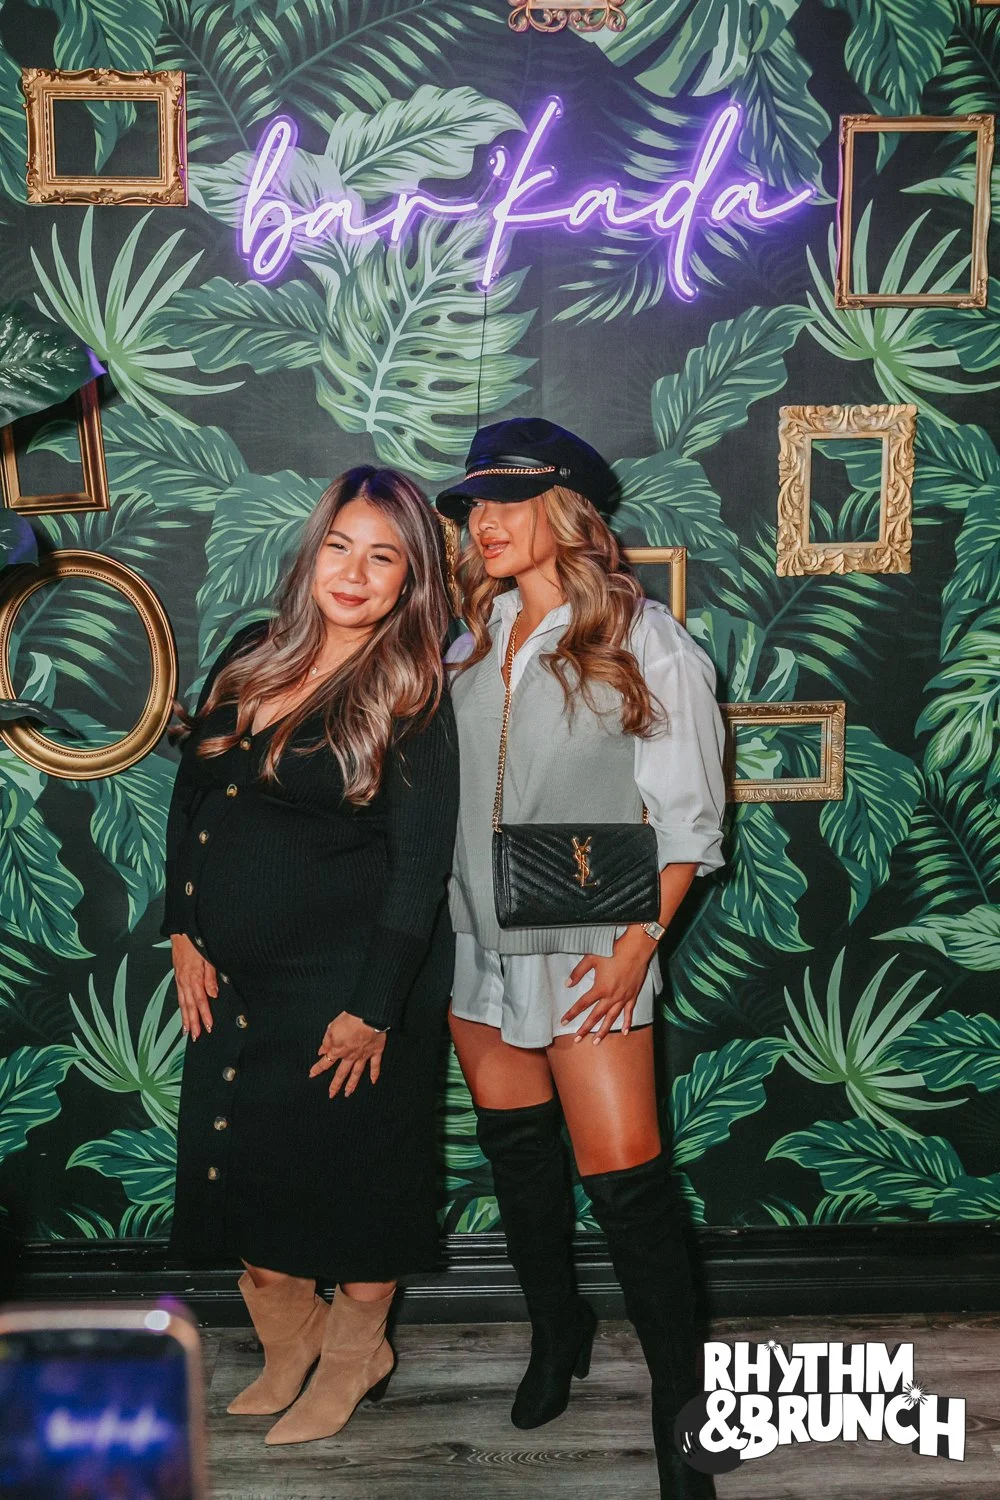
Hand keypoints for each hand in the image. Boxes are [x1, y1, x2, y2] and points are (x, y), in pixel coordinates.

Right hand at [171, 933, 217, 1040]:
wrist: (182, 933)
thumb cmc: (197, 944)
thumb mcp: (208, 958)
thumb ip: (211, 977)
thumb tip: (213, 994)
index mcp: (194, 977)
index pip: (201, 1000)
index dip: (205, 1014)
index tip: (209, 1026)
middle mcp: (185, 981)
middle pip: (190, 1006)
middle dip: (194, 1022)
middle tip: (196, 1036)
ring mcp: (180, 980)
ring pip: (183, 1004)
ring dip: (185, 1018)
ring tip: (187, 1031)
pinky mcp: (178, 978)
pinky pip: (180, 997)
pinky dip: (181, 1008)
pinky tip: (183, 1014)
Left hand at [310, 1012, 386, 1097]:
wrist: (368, 1016)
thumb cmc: (350, 1020)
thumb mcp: (331, 1028)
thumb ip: (326, 1041)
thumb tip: (321, 1051)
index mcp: (338, 1050)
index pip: (325, 1062)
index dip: (317, 1069)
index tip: (312, 1074)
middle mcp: (350, 1056)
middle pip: (341, 1073)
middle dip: (335, 1085)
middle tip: (331, 1094)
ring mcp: (363, 1055)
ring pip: (356, 1073)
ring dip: (352, 1084)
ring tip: (348, 1093)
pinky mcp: (375, 1051)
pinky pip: (375, 1065)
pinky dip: (374, 1074)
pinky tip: (373, 1082)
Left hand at [561, 928, 657, 1043]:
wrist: (635, 949)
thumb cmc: (612, 951)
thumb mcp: (591, 959)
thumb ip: (578, 972)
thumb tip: (567, 984)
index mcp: (600, 988)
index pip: (582, 1004)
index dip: (572, 1013)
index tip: (563, 1021)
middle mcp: (611, 997)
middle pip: (595, 1016)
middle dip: (585, 1029)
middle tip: (577, 1039)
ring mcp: (623, 998)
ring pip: (611, 1018)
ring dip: (603, 1031)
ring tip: (596, 1041)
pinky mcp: (633, 996)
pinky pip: (629, 1013)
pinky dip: (627, 1023)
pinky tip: (624, 1032)